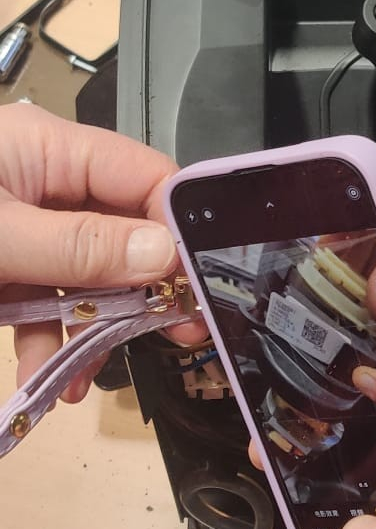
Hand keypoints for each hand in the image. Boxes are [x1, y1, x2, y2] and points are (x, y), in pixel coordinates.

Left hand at [0, 104, 183, 398]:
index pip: (144, 176)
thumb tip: (160, 252)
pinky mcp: (1, 268)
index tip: (202, 281)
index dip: (178, 226)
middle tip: (181, 334)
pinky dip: (50, 342)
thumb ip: (78, 247)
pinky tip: (47, 380)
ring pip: (85, 277)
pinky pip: (45, 302)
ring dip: (93, 329)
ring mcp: (20, 227)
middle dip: (143, 288)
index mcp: (47, 147)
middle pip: (121, 231)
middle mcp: (41, 181)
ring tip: (84, 379)